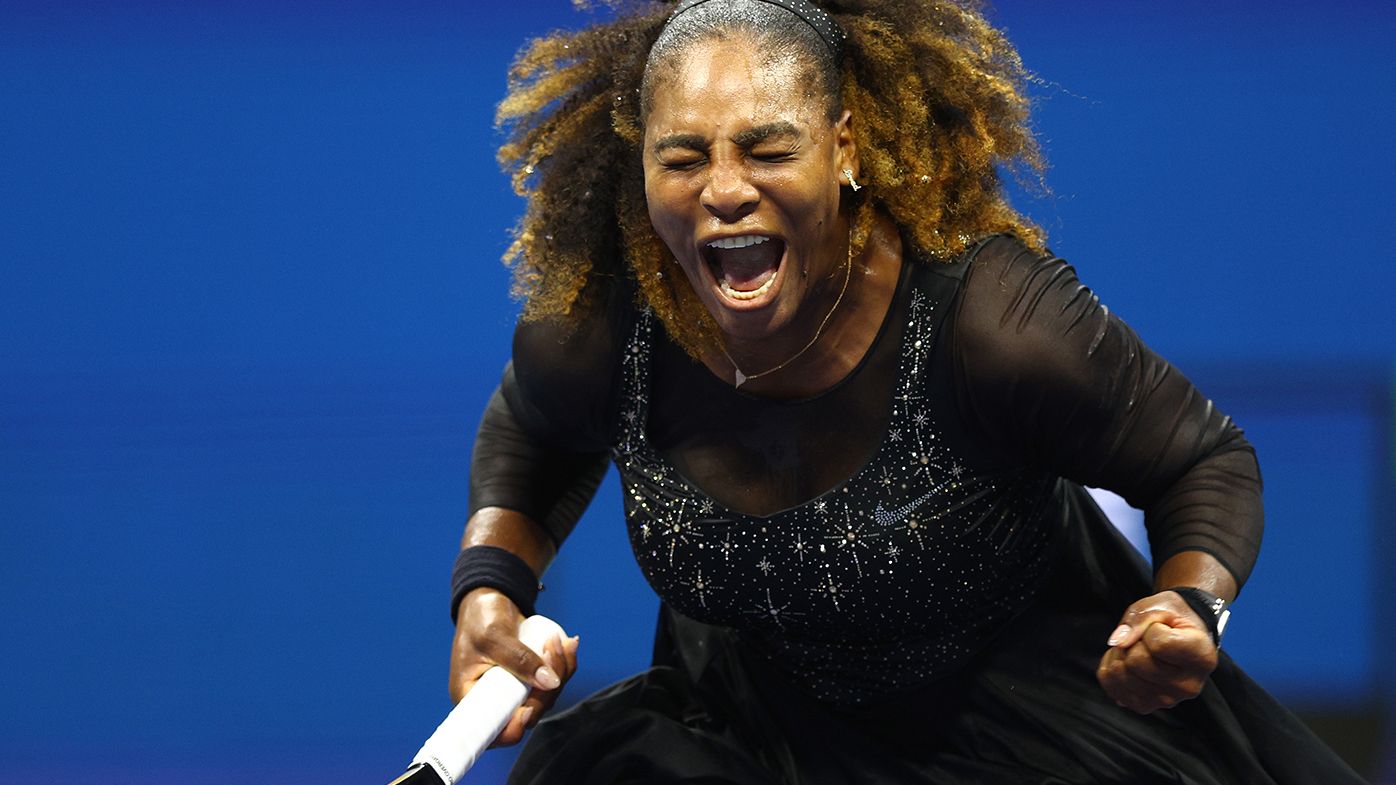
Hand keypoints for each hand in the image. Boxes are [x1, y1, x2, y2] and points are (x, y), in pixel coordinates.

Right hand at [448, 587, 579, 745]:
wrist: (492, 599)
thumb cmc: (481, 617)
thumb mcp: (494, 636)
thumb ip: (519, 659)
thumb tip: (551, 682)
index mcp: (471, 698)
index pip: (494, 731)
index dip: (514, 727)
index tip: (529, 708)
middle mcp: (494, 701)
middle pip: (529, 714)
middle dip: (547, 687)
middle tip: (552, 651)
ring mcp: (515, 692)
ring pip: (546, 697)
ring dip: (561, 670)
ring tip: (558, 640)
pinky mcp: (530, 680)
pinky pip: (554, 682)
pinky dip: (564, 665)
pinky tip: (567, 644)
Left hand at [1096, 590, 1217, 713]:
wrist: (1181, 636)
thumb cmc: (1174, 619)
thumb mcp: (1162, 604)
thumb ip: (1141, 618)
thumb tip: (1118, 641)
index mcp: (1201, 657)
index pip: (1159, 644)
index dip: (1152, 630)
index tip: (1162, 628)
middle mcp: (1189, 685)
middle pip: (1136, 661)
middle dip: (1131, 642)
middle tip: (1144, 638)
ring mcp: (1168, 700)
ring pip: (1120, 674)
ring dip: (1119, 654)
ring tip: (1138, 649)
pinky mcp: (1147, 706)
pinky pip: (1110, 686)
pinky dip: (1110, 668)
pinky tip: (1128, 662)